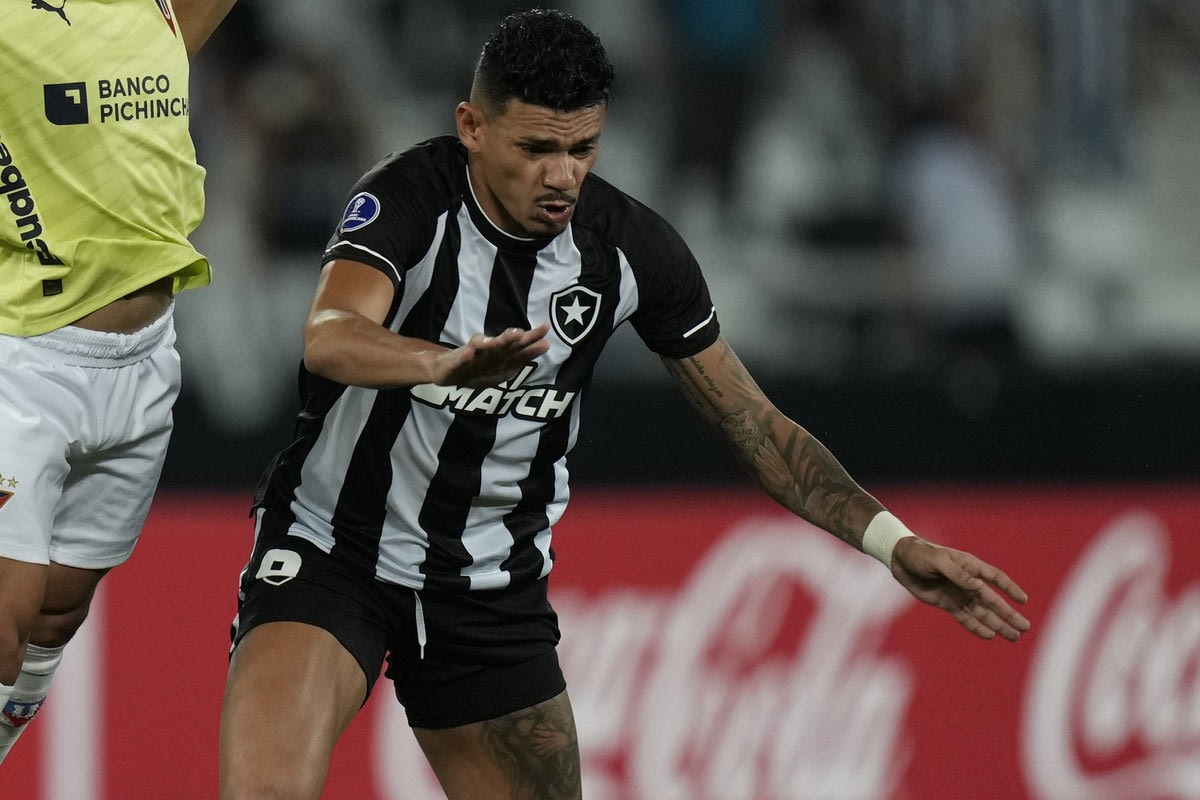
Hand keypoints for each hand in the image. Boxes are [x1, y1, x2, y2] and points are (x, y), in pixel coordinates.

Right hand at [434, 324, 550, 387]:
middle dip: (517, 337)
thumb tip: (545, 346)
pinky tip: (469, 352)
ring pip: (484, 347)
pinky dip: (465, 355)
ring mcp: (472, 355)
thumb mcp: (501, 369)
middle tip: (529, 331)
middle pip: (504, 343)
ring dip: (496, 342)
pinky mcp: (456, 361)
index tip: (546, 332)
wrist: (445, 371)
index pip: (519, 349)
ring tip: (508, 336)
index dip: (532, 342)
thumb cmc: (476, 366)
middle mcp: (488, 352)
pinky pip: (461, 358)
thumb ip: (521, 359)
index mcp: (500, 356)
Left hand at [889, 537, 1030, 641]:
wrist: (901, 560)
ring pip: (983, 613)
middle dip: (1009, 614)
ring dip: (998, 624)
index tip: (1024, 601)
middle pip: (993, 600)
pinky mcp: (948, 604)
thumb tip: (978, 587)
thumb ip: (957, 574)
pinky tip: (990, 636)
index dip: (1010, 589)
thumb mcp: (938, 561)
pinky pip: (965, 618)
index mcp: (970, 566)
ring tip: (1014, 637)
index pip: (996, 578)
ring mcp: (959, 594)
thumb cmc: (921, 554)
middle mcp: (968, 582)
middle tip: (1025, 628)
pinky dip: (977, 627)